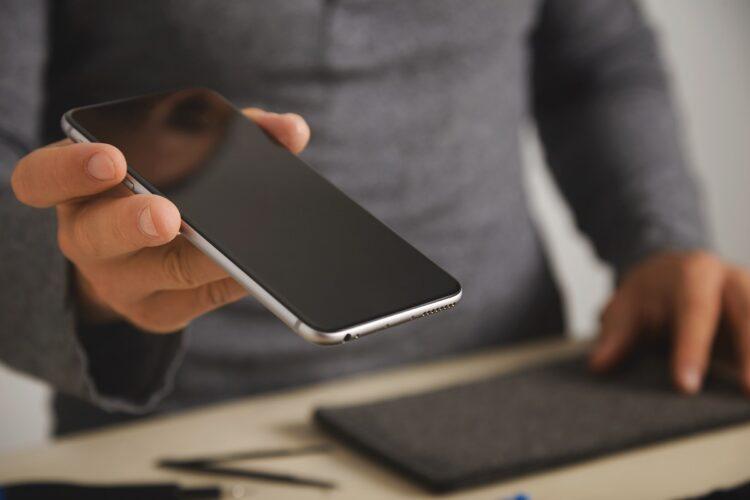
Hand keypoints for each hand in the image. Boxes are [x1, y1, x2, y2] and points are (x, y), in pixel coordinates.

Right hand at [11, 109, 309, 332]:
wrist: (142, 254)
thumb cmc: (161, 188)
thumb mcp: (178, 153)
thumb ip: (230, 133)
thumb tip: (290, 131)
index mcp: (78, 189)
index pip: (41, 179)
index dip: (70, 169)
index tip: (111, 158)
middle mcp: (88, 238)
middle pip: (97, 236)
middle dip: (133, 223)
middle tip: (167, 215)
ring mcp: (122, 283)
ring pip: (161, 276)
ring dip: (202, 261)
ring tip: (236, 250)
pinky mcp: (159, 313)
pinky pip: (199, 301)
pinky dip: (233, 282)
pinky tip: (260, 271)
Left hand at [589, 251, 749, 393]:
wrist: (674, 269)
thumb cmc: (651, 292)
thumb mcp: (627, 305)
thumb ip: (616, 334)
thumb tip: (599, 364)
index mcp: (695, 271)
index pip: (695, 311)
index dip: (692, 348)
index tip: (685, 384)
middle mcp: (732, 280)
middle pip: (747, 312)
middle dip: (749, 352)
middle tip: (747, 392)